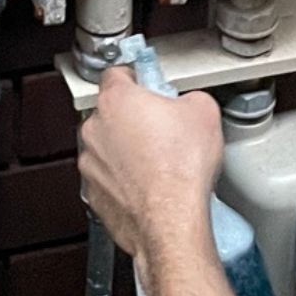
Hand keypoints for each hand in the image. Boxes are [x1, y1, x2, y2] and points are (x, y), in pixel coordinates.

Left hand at [79, 69, 223, 259]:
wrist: (170, 221)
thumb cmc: (180, 170)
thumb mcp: (204, 111)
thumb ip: (189, 97)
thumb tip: (188, 104)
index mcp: (116, 100)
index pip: (117, 74)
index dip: (137, 79)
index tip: (148, 86)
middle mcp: (95, 129)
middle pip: (111, 112)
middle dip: (133, 118)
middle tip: (161, 129)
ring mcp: (91, 163)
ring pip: (107, 146)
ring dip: (126, 150)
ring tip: (158, 161)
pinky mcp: (94, 193)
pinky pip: (108, 177)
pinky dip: (123, 179)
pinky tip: (148, 184)